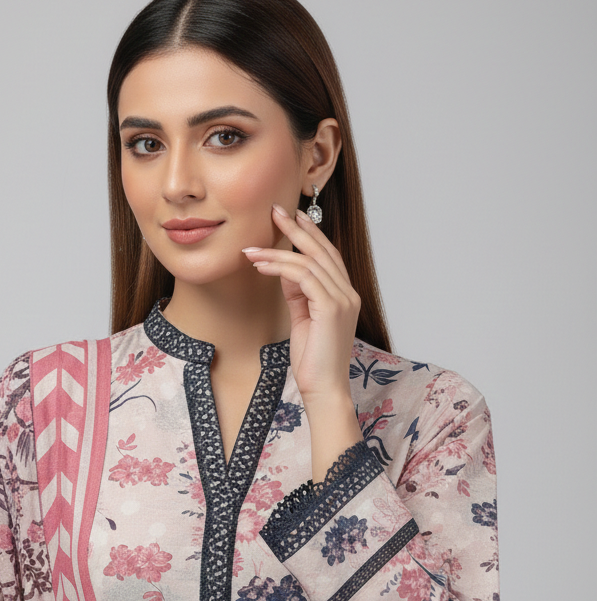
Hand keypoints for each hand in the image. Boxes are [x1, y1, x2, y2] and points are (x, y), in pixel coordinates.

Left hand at [243, 205, 363, 479]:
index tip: (292, 218)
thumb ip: (299, 294)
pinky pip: (304, 277)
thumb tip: (285, 272)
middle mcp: (348, 293)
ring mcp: (343, 300)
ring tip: (252, 249)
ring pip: (310, 262)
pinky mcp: (331, 308)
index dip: (310, 234)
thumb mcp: (303, 320)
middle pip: (322, 251)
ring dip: (277, 252)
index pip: (329, 256)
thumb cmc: (313, 360)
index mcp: (344, 295)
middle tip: (275, 211)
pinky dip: (280, 268)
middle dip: (297, 229)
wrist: (323, 389)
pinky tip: (261, 266)